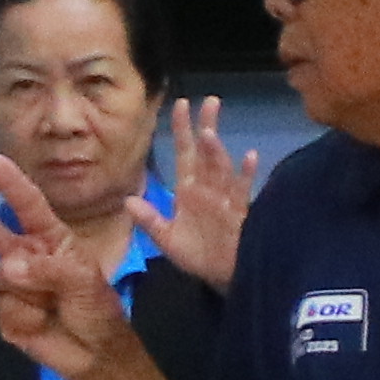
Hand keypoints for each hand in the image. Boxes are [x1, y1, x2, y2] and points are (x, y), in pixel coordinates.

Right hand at [0, 152, 137, 379]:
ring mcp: (11, 283)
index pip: (30, 207)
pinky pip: (2, 307)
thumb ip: (49, 269)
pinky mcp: (3, 311)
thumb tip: (9, 267)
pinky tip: (41, 324)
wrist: (94, 354)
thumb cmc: (96, 309)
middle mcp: (27, 255)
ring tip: (52, 306)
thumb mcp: (84, 282)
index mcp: (51, 240)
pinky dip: (24, 317)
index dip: (12, 184)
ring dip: (28, 294)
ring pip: (1, 277)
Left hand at [152, 95, 255, 290]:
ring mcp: (226, 199)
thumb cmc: (197, 256)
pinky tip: (250, 157)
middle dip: (206, 126)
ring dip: (216, 151)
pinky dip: (247, 174)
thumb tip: (128, 200)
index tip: (182, 104)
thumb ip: (150, 220)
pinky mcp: (240, 212)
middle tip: (210, 101)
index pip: (184, 154)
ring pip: (221, 168)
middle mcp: (208, 189)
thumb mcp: (167, 240)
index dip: (182, 130)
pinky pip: (243, 190)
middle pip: (205, 152)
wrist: (223, 278)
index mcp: (189, 191)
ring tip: (209, 133)